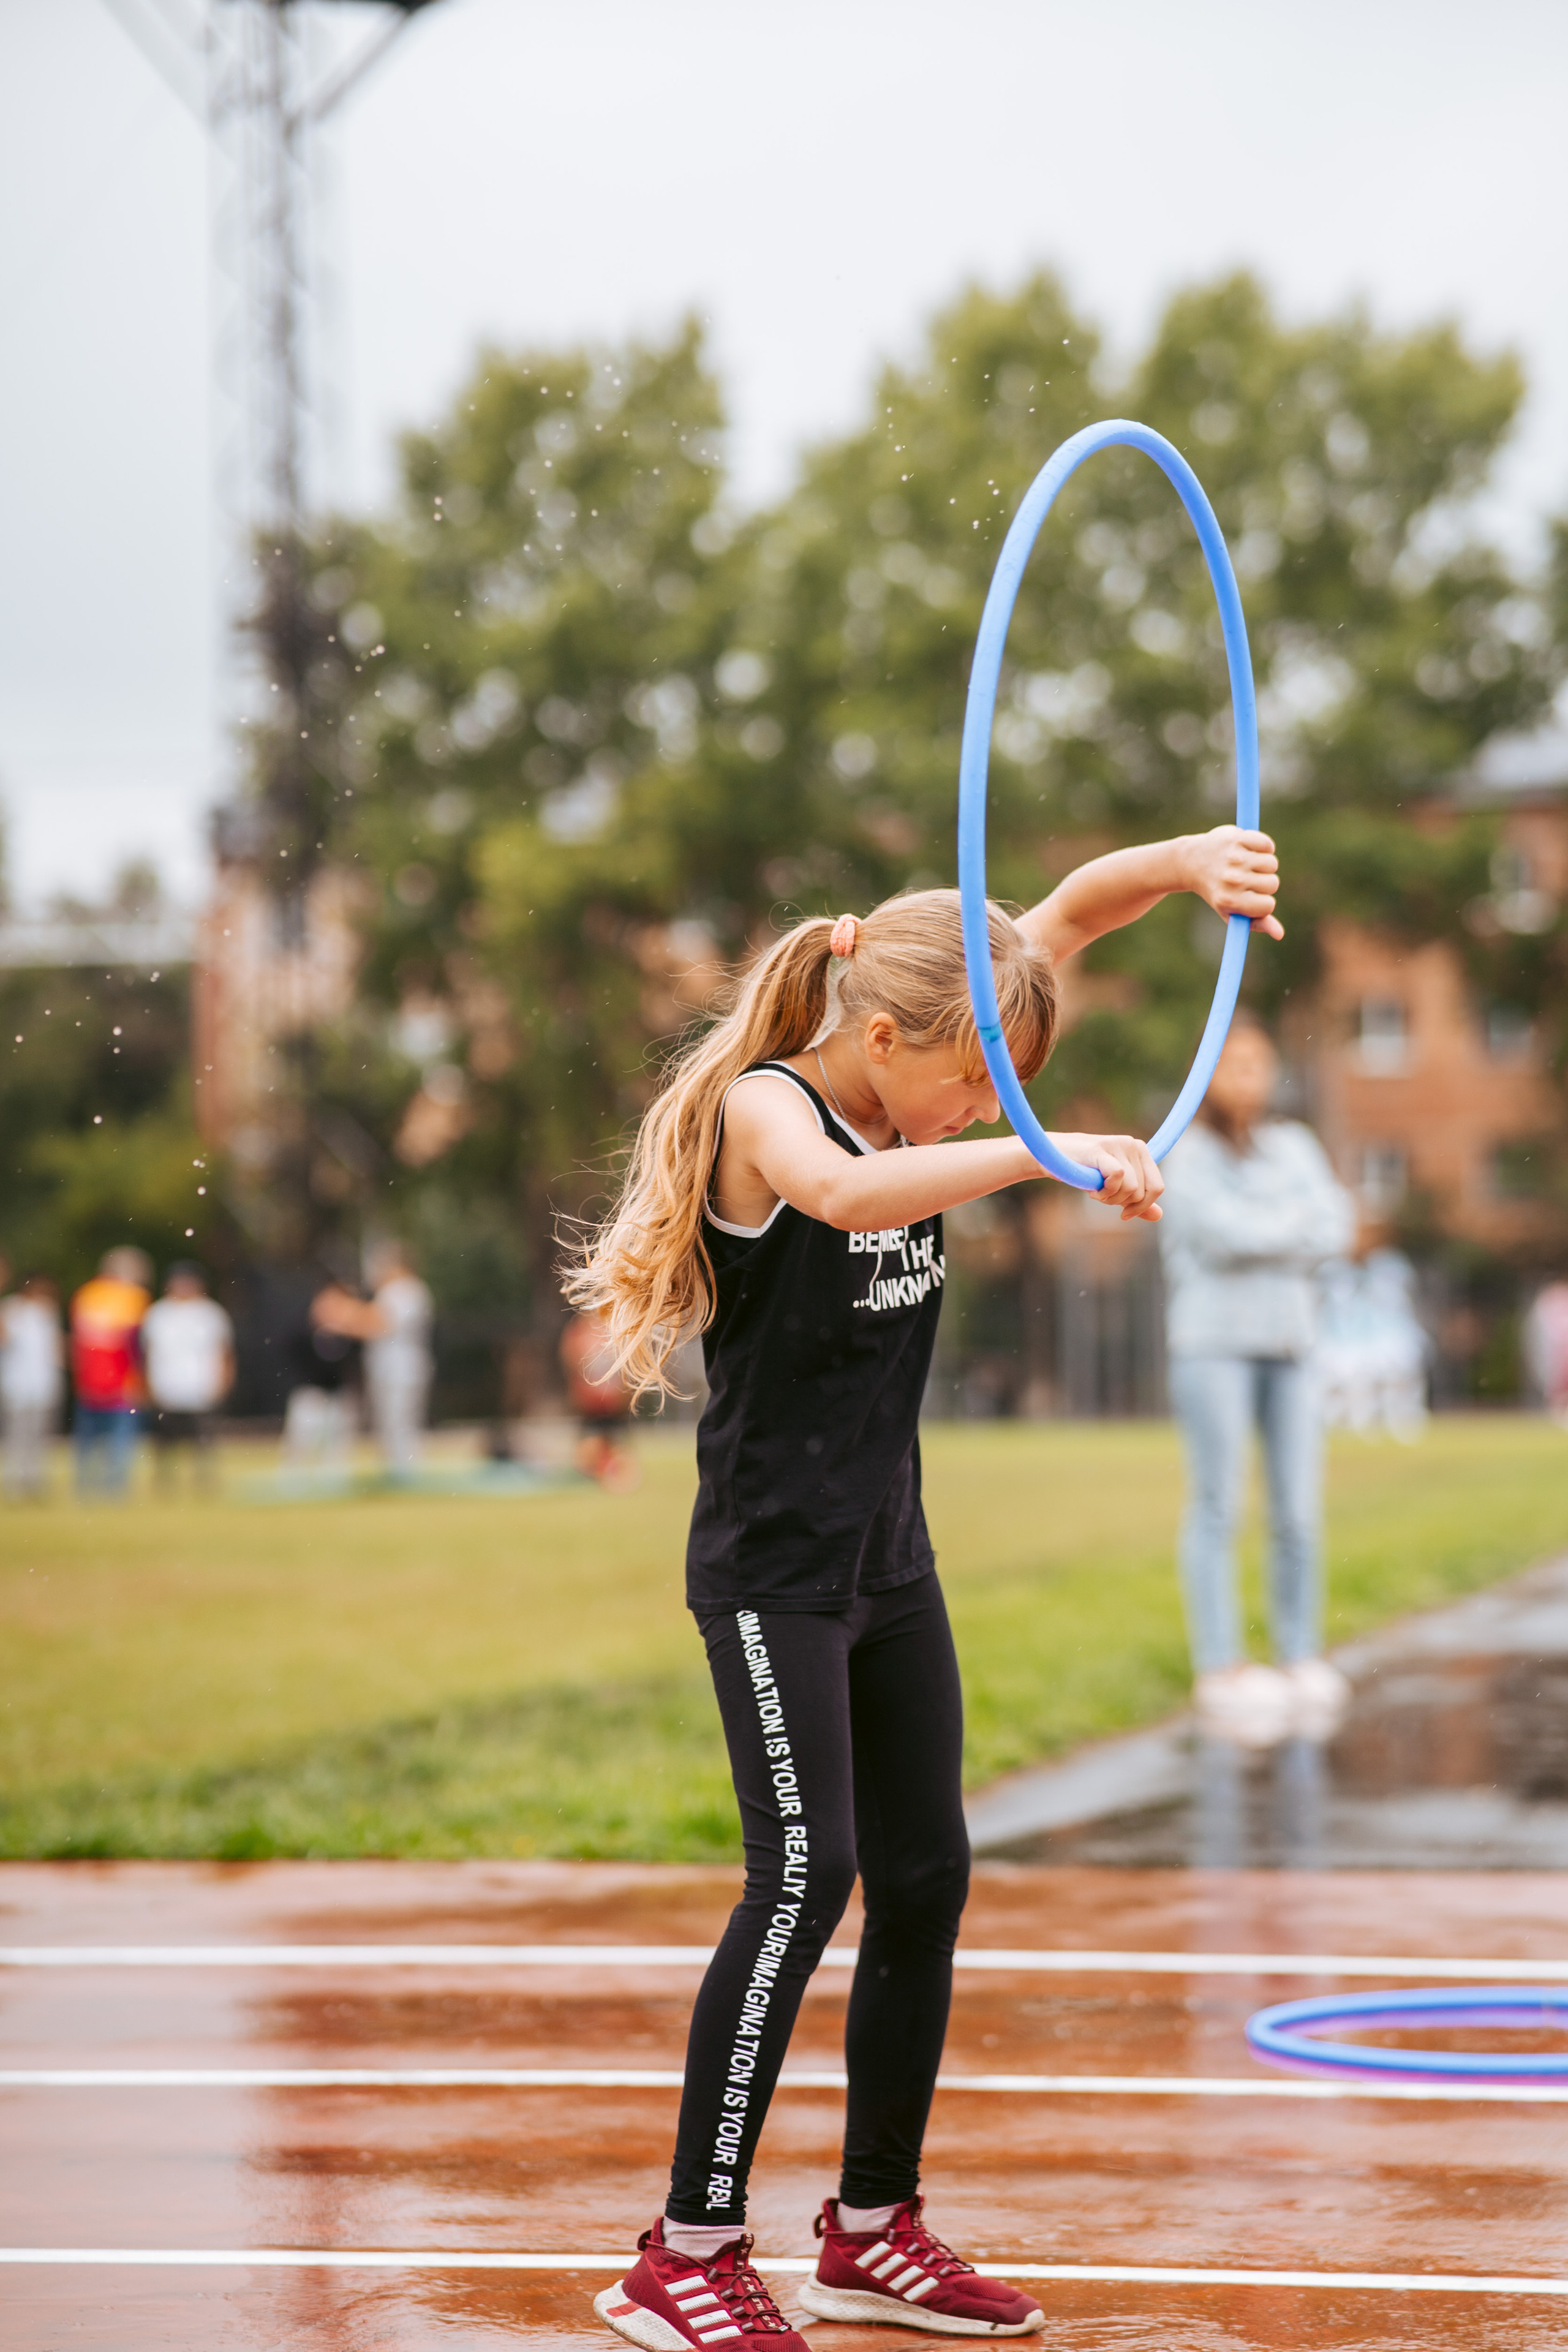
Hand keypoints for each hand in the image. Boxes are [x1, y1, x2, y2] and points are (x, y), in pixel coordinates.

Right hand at [1049, 1133, 1164, 1221]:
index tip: (1125, 1214)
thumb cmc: (1086, 1172)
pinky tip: (1092, 1189)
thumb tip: (1159, 1216)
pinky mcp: (1102, 1148)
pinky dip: (1105, 1190)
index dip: (1143, 1206)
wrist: (1052, 1158)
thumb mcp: (1115, 1189)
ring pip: (1131, 1187)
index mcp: (1141, 1152)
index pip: (1157, 1187)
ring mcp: (1119, 1145)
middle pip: (1142, 1191)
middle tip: (1102, 1196)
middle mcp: (1133, 1145)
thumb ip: (1136, 1201)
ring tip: (1096, 1191)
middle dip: (1121, 1202)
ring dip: (1110, 1198)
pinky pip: (1118, 1177)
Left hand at [1184, 824, 1282, 939]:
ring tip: (1246, 865)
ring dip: (1264, 864)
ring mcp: (1234, 858)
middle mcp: (1231, 880)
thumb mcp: (1232, 911)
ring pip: (1272, 863)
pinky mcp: (1236, 838)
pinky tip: (1248, 850)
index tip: (1251, 897)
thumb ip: (1257, 923)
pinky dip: (1262, 846)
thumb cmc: (1218, 890)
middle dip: (1264, 883)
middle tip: (1245, 879)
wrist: (1192, 862)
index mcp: (1230, 901)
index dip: (1263, 901)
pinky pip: (1267, 844)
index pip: (1268, 905)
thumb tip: (1279, 934)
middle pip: (1273, 884)